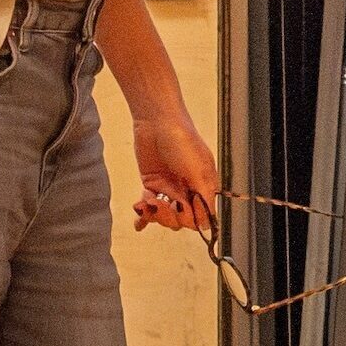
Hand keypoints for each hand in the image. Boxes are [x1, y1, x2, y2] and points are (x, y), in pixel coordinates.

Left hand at [128, 91, 222, 235]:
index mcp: (203, 188)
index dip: (189, 218)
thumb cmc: (183, 140)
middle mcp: (187, 190)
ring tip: (147, 203)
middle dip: (169, 216)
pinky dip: (143, 216)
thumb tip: (207, 222)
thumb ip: (203, 197)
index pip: (200, 217)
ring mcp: (169, 188)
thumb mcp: (198, 169)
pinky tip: (138, 224)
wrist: (157, 121)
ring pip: (164, 215)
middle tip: (159, 204)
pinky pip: (149, 206)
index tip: (180, 209)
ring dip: (155, 214)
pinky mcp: (151, 184)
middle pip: (180, 219)